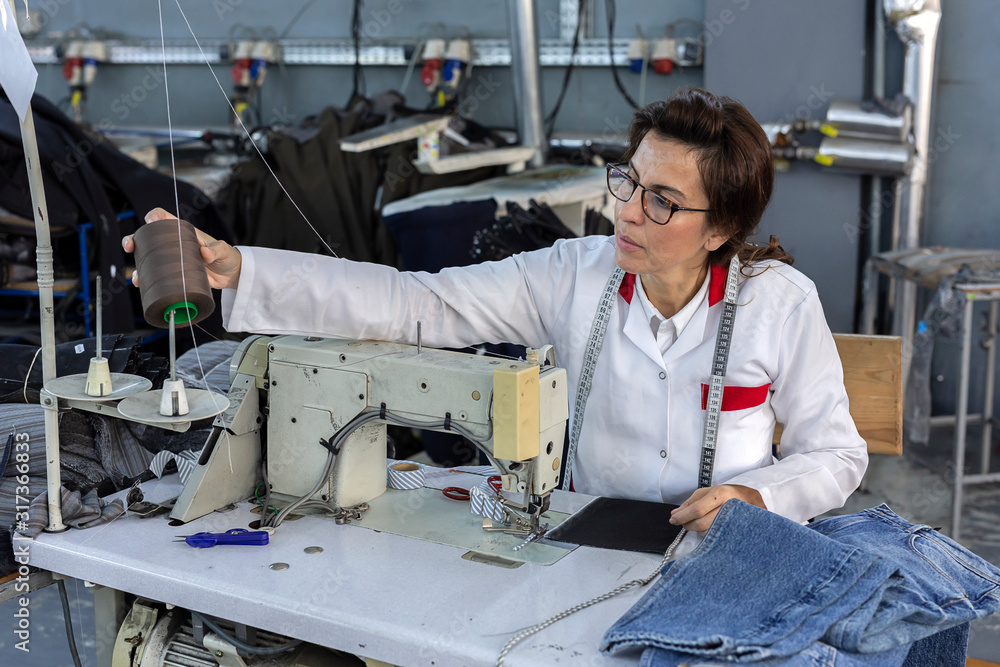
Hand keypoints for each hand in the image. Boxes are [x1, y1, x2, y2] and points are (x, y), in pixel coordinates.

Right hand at [122, 208, 241, 289]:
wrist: (231, 276)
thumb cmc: (227, 257)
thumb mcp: (224, 251)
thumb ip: (216, 250)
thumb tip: (205, 253)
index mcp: (184, 232)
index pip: (164, 218)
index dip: (154, 216)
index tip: (149, 222)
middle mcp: (173, 244)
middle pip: (148, 238)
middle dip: (134, 239)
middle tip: (130, 246)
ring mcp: (172, 260)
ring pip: (148, 258)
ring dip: (137, 265)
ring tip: (136, 275)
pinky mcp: (174, 274)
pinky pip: (156, 275)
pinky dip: (146, 280)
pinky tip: (141, 284)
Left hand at [669, 484, 764, 534]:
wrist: (752, 500)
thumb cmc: (728, 494)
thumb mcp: (708, 491)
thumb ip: (690, 502)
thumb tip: (675, 514)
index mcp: (720, 494)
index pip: (697, 509)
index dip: (683, 516)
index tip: (673, 520)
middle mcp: (729, 507)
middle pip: (701, 523)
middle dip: (688, 524)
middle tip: (684, 522)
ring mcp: (735, 522)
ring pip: (708, 532)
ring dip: (698, 529)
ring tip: (700, 521)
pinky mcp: (737, 532)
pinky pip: (717, 538)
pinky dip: (708, 534)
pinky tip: (708, 528)